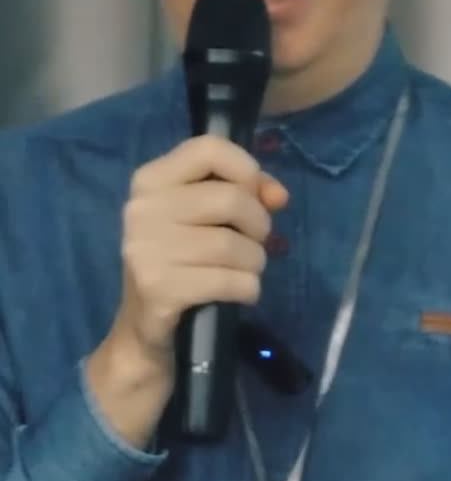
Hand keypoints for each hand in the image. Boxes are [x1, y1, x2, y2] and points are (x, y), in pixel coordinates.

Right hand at [86, 136, 287, 446]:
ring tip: (245, 273)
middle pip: (231, 199)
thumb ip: (244, 194)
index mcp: (150, 181)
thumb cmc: (181, 263)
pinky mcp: (158, 289)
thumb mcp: (205, 220)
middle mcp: (141, 209)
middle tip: (253, 245)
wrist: (144, 332)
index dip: (246, 169)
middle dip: (258, 225)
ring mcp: (146, 250)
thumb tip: (278, 195)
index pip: (208, 149)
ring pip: (234, 245)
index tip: (256, 195)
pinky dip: (247, 289)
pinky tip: (239, 293)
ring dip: (255, 263)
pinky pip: (230, 281)